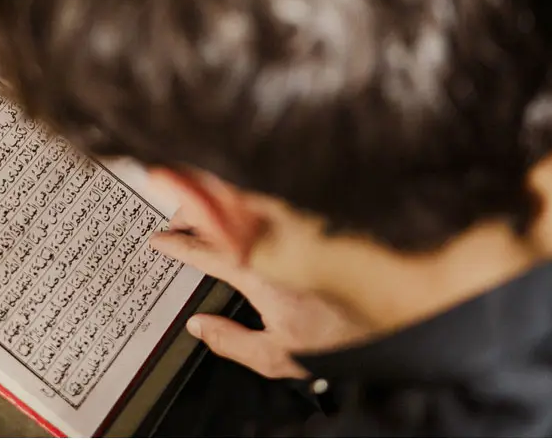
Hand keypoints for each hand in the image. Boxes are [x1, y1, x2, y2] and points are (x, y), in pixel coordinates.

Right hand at [151, 217, 363, 379]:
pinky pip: (262, 198)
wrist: (393, 307)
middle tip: (173, 220)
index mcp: (256, 271)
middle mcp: (269, 239)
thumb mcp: (278, 354)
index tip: (158, 241)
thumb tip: (198, 327)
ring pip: (238, 197)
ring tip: (200, 210)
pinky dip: (239, 199)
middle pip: (215, 210)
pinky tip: (238, 209)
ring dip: (212, 200)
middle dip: (187, 210)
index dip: (176, 246)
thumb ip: (232, 342)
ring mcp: (289, 222)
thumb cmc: (340, 334)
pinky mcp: (307, 216)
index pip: (204, 252)